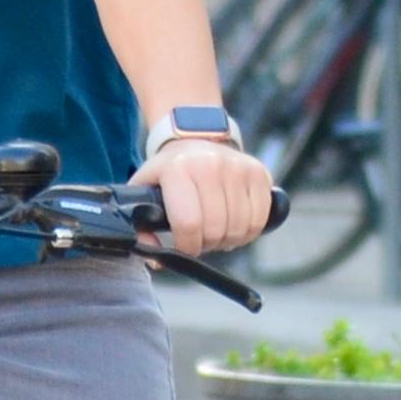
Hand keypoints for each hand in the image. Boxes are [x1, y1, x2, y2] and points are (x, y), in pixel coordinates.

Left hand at [133, 134, 275, 257]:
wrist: (196, 139)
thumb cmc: (169, 172)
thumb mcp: (144, 190)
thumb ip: (141, 226)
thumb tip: (156, 260)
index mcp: (177, 169)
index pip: (188, 224)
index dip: (187, 246)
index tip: (184, 247)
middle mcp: (210, 165)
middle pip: (215, 229)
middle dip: (207, 244)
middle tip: (200, 238)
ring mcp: (238, 168)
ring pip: (239, 228)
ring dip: (227, 240)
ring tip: (216, 231)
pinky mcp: (258, 173)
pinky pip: (259, 219)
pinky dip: (248, 232)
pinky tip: (235, 225)